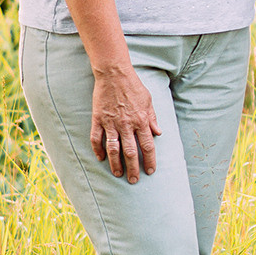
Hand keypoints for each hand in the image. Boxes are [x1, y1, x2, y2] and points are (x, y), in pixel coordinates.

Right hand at [89, 67, 159, 182]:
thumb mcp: (149, 101)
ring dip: (115, 164)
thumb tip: (158, 133)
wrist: (115, 74)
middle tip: (134, 180)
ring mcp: (111, 123)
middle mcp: (127, 124)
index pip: (148, 146)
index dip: (150, 160)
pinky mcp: (98, 119)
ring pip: (113, 149)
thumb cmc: (133, 86)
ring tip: (118, 174)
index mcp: (142, 120)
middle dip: (133, 168)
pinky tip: (101, 158)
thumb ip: (153, 118)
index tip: (150, 171)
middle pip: (131, 152)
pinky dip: (98, 150)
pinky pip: (97, 138)